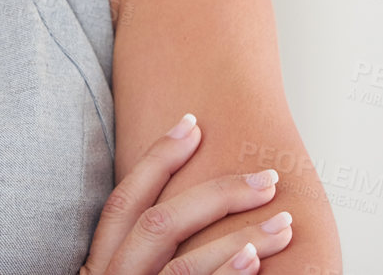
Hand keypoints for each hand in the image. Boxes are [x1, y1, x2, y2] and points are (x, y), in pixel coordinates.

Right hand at [77, 112, 293, 274]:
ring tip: (283, 224)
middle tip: (267, 179)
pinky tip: (255, 259)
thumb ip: (143, 249)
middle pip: (159, 225)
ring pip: (183, 266)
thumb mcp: (124, 274)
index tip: (192, 123)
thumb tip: (192, 203)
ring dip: (240, 240)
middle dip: (218, 195)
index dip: (156, 159)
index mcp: (100, 265)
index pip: (122, 202)